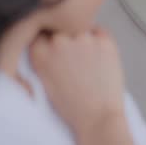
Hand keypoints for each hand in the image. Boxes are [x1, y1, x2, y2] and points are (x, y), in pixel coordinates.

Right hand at [30, 27, 131, 144]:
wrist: (97, 116)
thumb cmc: (71, 104)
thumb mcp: (45, 80)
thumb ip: (44, 57)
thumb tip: (50, 39)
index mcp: (40, 53)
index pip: (40, 33)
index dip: (48, 40)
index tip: (54, 47)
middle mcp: (59, 41)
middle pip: (60, 30)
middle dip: (65, 39)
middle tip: (75, 57)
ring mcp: (83, 38)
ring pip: (80, 29)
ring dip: (83, 39)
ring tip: (89, 61)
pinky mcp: (105, 40)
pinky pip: (99, 32)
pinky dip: (99, 40)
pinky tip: (100, 57)